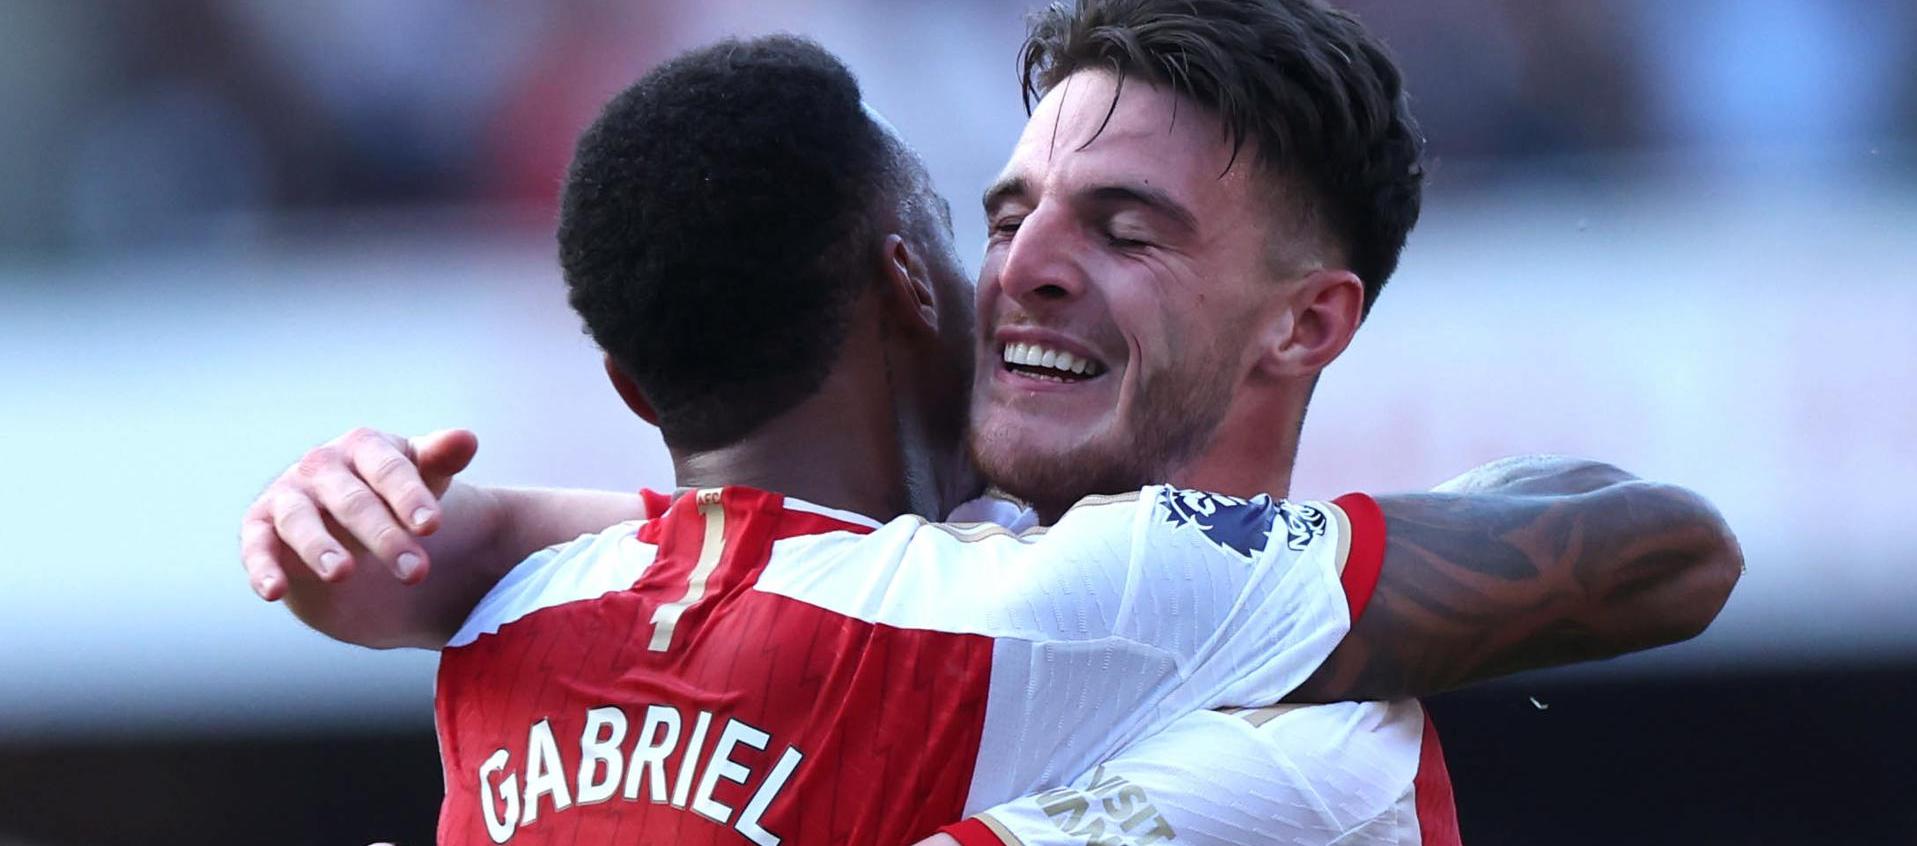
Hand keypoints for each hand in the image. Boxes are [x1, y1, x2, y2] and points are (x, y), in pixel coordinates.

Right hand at [239, 428, 478, 600]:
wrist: (350, 520)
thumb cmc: (393, 491)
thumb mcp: (423, 475)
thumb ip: (440, 459)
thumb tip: (466, 439)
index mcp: (364, 446)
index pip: (389, 469)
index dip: (410, 497)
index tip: (432, 526)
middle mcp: (321, 465)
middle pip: (352, 501)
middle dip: (384, 537)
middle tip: (415, 573)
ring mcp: (288, 495)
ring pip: (300, 520)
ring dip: (320, 547)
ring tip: (343, 573)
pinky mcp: (260, 528)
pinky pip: (256, 546)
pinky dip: (262, 567)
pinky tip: (273, 591)